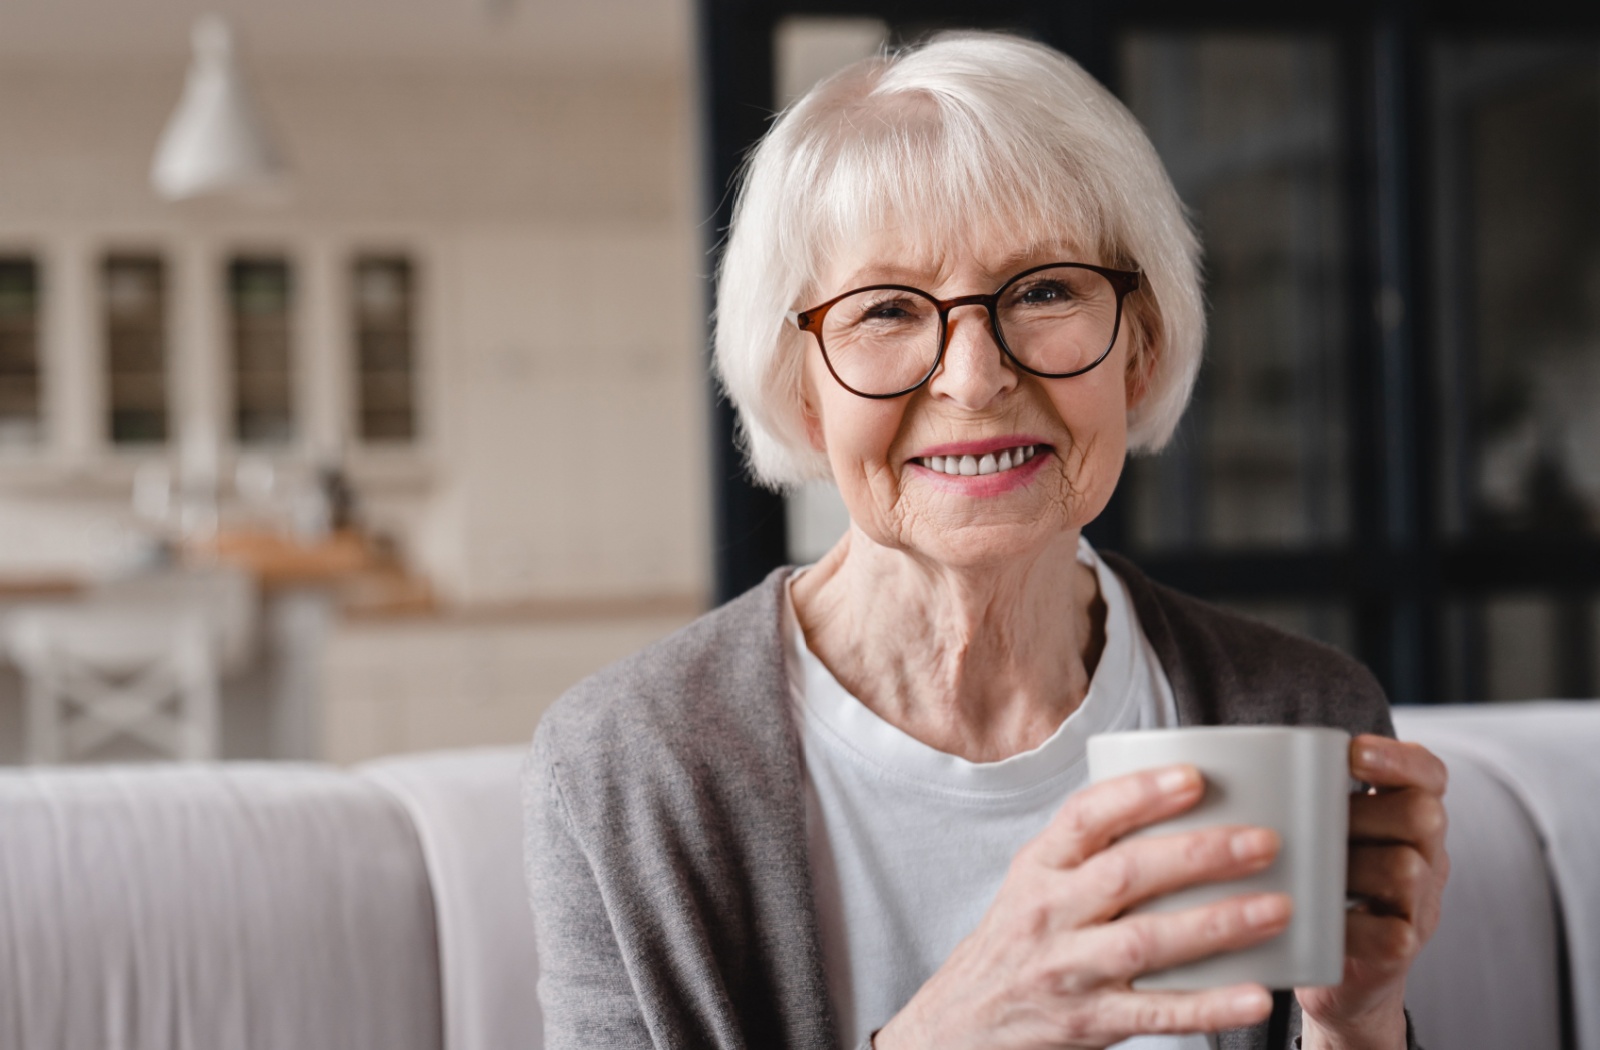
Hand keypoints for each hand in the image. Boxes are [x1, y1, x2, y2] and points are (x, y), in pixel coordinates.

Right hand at [875, 765, 1291, 1049]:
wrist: (962, 1024)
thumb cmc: (1017, 943)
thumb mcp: (1034, 884)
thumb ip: (1089, 851)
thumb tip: (1182, 804)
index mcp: (1037, 868)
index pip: (1084, 817)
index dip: (1139, 793)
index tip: (1195, 777)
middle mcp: (1048, 914)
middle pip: (1127, 874)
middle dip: (1200, 854)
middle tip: (1265, 841)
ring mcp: (1068, 971)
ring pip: (1146, 941)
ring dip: (1217, 924)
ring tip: (1278, 908)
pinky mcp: (1089, 1023)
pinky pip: (1156, 1014)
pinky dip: (1209, 1006)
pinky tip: (1257, 995)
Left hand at [1298, 736, 1449, 1049]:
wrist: (1328, 970)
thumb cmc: (1311, 881)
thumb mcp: (1315, 831)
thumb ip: (1299, 795)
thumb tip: (1218, 752)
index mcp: (1406, 817)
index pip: (1428, 773)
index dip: (1398, 758)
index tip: (1351, 751)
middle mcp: (1427, 856)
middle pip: (1423, 815)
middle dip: (1364, 811)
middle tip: (1316, 821)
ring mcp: (1419, 905)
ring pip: (1406, 869)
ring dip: (1350, 865)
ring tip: (1307, 869)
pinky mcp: (1401, 950)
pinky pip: (1389, 933)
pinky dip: (1346, 924)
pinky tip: (1311, 915)